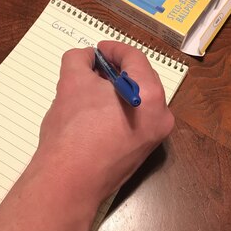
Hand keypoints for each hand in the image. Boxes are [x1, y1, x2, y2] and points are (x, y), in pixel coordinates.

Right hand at [36, 41, 174, 204]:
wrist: (69, 182)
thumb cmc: (72, 128)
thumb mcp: (71, 82)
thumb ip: (79, 59)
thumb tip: (86, 57)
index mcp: (150, 94)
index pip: (135, 59)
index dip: (114, 49)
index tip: (96, 49)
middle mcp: (161, 115)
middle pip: (141, 79)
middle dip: (117, 69)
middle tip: (94, 66)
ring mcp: (155, 137)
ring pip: (139, 100)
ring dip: (117, 88)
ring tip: (93, 86)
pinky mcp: (143, 152)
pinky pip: (135, 119)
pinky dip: (119, 108)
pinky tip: (97, 110)